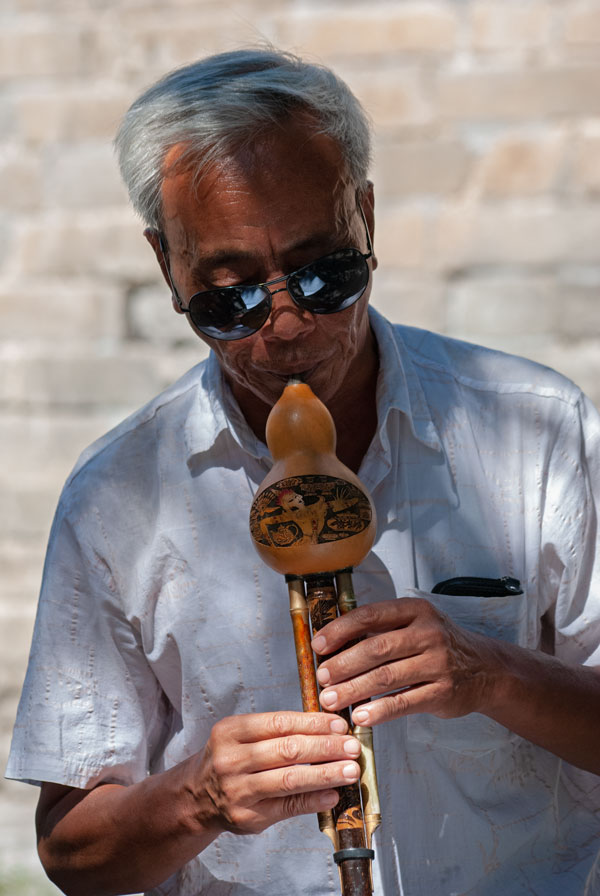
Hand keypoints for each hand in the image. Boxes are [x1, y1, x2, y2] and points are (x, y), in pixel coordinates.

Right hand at [191, 711, 361, 835]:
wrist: (197, 797)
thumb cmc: (231, 759)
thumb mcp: (241, 736)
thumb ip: (277, 731)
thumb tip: (327, 729)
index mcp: (231, 731)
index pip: (279, 723)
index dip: (313, 723)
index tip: (339, 726)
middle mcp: (231, 760)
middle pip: (287, 750)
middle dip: (325, 748)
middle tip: (352, 748)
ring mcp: (238, 790)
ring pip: (289, 779)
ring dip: (325, 774)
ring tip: (350, 770)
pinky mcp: (248, 817)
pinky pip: (288, 807)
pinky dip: (314, 800)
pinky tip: (333, 795)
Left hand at [311, 598, 495, 726]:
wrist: (486, 669)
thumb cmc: (439, 645)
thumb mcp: (416, 625)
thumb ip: (381, 630)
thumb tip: (333, 643)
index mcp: (415, 611)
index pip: (370, 615)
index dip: (340, 630)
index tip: (318, 645)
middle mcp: (428, 633)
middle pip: (376, 648)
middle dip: (343, 664)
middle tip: (321, 677)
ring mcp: (438, 663)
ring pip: (386, 677)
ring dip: (354, 689)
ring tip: (331, 699)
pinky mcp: (443, 692)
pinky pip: (404, 702)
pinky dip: (379, 711)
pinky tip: (361, 716)